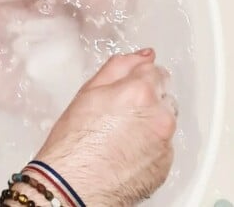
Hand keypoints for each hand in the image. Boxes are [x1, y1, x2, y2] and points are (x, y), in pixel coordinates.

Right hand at [28, 49, 176, 206]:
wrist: (74, 184)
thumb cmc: (75, 141)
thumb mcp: (89, 91)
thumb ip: (119, 67)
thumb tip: (142, 55)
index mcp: (140, 92)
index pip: (154, 69)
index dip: (137, 75)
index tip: (126, 85)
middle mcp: (159, 117)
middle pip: (163, 95)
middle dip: (146, 97)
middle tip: (118, 111)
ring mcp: (165, 144)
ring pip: (164, 121)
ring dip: (150, 121)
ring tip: (120, 133)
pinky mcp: (165, 167)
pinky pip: (163, 147)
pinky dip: (150, 145)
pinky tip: (126, 150)